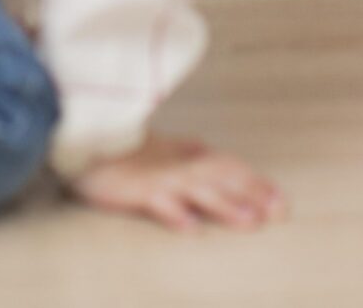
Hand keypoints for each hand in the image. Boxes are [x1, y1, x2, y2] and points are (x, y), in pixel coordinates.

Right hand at [69, 135, 286, 232]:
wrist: (81, 136)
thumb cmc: (119, 147)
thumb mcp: (155, 146)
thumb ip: (182, 149)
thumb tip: (204, 146)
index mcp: (184, 155)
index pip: (228, 166)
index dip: (256, 182)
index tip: (282, 200)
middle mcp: (177, 165)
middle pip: (221, 177)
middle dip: (253, 194)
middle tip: (280, 212)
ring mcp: (157, 177)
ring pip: (197, 190)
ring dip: (224, 205)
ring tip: (249, 221)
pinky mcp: (133, 189)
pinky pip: (155, 202)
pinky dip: (174, 213)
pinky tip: (190, 227)